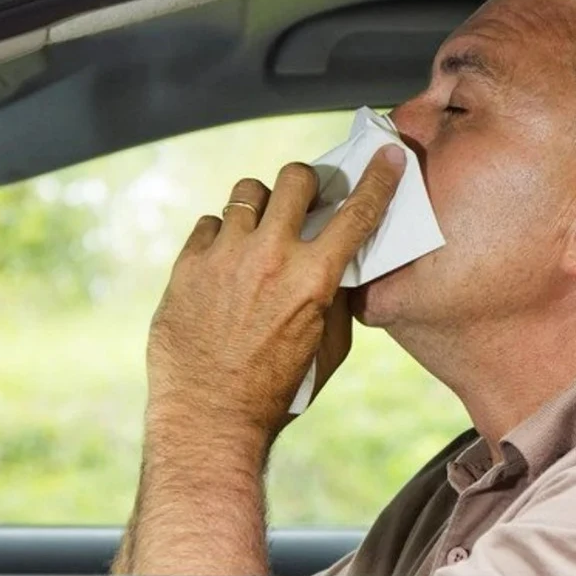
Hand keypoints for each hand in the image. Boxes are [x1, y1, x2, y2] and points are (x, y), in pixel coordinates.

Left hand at [145, 145, 405, 444]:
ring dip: (262, 205)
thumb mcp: (329, 349)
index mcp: (314, 279)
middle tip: (305, 200)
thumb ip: (338, 299)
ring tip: (261, 230)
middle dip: (306, 183)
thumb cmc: (277, 391)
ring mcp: (225, 257)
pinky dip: (223, 235)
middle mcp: (270, 257)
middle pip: (294, 178)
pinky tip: (227, 262)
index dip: (379, 179)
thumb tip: (341, 265)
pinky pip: (210, 223)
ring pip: (247, 191)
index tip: (388, 157)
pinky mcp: (188, 265)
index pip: (357, 213)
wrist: (210, 418)